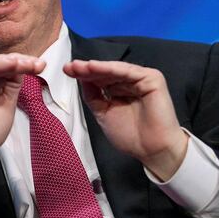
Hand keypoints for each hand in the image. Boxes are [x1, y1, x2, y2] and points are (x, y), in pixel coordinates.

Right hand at [0, 53, 44, 200]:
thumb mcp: (6, 106)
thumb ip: (12, 87)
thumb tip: (23, 69)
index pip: (6, 67)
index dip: (24, 65)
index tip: (42, 66)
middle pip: (0, 62)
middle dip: (21, 61)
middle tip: (39, 64)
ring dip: (12, 61)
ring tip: (29, 63)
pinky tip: (12, 64)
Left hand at [63, 60, 187, 180]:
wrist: (152, 150)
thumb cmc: (131, 136)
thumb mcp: (103, 113)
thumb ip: (93, 97)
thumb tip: (81, 79)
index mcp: (120, 90)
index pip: (100, 79)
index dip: (83, 75)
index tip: (66, 71)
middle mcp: (130, 82)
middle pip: (105, 72)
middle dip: (86, 69)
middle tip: (69, 67)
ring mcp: (142, 79)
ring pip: (115, 70)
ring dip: (96, 68)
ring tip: (79, 67)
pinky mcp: (152, 79)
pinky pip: (128, 71)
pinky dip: (111, 68)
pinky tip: (95, 68)